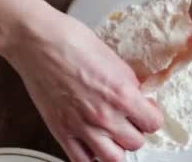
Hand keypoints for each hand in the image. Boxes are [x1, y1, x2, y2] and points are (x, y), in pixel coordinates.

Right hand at [0, 0, 162, 161]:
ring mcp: (81, 127)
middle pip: (136, 143)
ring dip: (117, 147)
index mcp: (121, 94)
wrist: (38, 41)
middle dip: (136, 130)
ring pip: (113, 158)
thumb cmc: (71, 41)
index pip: (153, 123)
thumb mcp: (113, 58)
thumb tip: (139, 92)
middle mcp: (104, 116)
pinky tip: (93, 144)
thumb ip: (128, 81)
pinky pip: (81, 160)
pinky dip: (91, 156)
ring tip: (114, 134)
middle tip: (130, 119)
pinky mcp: (61, 131)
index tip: (147, 110)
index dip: (152, 116)